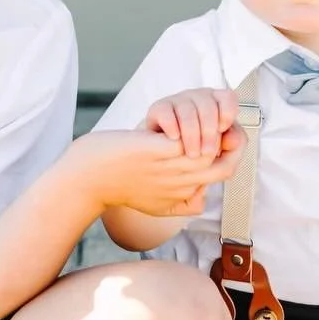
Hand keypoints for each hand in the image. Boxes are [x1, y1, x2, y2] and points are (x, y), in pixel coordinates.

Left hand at [76, 125, 243, 219]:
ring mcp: (171, 168)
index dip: (232, 152)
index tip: (222, 135)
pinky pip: (187, 136)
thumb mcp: (157, 206)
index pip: (226, 172)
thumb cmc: (118, 188)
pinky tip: (181, 115)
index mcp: (184, 195)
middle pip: (224, 161)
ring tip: (201, 113)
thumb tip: (201, 199)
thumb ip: (182, 204)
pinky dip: (188, 122)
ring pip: (210, 146)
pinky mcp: (156, 150)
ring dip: (209, 125)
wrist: (86, 181)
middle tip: (218, 119)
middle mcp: (182, 184)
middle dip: (228, 136)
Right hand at [145, 86, 239, 158]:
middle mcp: (199, 100)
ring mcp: (178, 102)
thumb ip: (231, 148)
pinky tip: (175, 138)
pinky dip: (171, 127)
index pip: (228, 98)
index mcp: (218, 106)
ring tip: (191, 153)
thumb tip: (234, 140)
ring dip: (191, 135)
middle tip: (208, 152)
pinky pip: (166, 112)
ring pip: (188, 111)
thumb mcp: (217, 153)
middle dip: (209, 133)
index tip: (222, 129)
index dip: (227, 113)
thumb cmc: (192, 152)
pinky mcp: (158, 109)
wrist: (161, 157)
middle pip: (208, 107)